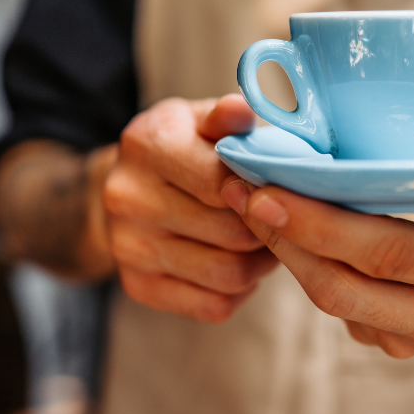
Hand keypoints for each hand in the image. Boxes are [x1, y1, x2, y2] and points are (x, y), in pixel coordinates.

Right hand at [102, 95, 279, 321]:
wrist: (127, 186)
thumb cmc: (183, 145)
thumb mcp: (202, 117)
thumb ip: (228, 116)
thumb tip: (242, 108)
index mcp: (147, 144)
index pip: (221, 181)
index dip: (264, 188)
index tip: (284, 186)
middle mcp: (128, 197)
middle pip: (232, 232)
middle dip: (270, 227)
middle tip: (287, 217)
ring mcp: (129, 247)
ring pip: (229, 273)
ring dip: (263, 262)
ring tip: (270, 239)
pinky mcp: (138, 286)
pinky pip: (214, 305)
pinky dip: (241, 289)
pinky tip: (243, 263)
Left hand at [220, 179, 413, 357]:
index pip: (385, 251)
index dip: (321, 225)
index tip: (267, 191)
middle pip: (340, 282)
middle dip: (282, 235)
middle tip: (237, 187)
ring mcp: (410, 338)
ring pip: (328, 296)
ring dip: (280, 249)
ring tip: (243, 199)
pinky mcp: (386, 339)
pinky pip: (332, 302)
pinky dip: (297, 261)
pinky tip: (275, 222)